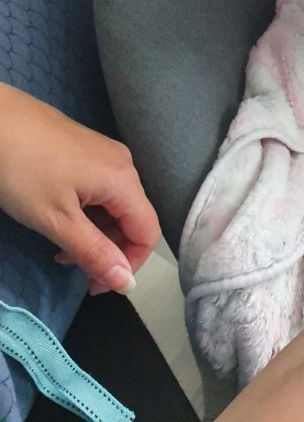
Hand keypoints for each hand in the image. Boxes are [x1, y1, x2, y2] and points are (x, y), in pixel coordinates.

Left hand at [0, 83, 159, 294]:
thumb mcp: (56, 220)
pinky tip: (59, 218)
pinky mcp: (87, 150)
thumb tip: (126, 284)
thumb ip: (94, 252)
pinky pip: (101, 190)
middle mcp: (123, 164)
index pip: (147, 232)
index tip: (94, 286)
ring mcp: (106, 154)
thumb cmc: (24, 170)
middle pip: (133, 218)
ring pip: (115, 205)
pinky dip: (87, 213)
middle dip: (110, 250)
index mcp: (124, 180)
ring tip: (60, 248)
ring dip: (96, 234)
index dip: (129, 265)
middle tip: (73, 270)